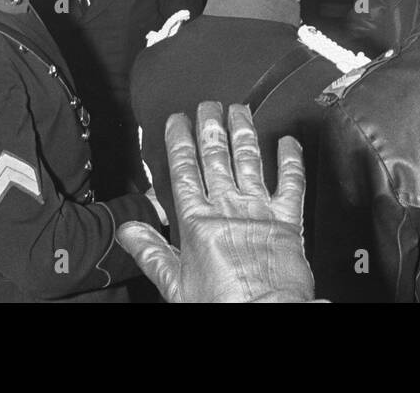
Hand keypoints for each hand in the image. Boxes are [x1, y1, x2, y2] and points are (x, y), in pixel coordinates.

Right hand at [117, 101, 314, 302]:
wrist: (264, 315)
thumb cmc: (222, 305)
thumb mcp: (175, 285)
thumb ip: (151, 253)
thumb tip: (127, 232)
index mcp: (197, 222)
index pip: (184, 170)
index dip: (179, 141)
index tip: (177, 121)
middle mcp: (228, 208)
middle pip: (216, 156)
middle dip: (210, 126)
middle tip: (207, 104)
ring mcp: (259, 210)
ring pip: (249, 160)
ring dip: (243, 131)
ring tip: (239, 110)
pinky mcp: (287, 219)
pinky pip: (291, 182)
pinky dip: (291, 159)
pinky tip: (289, 141)